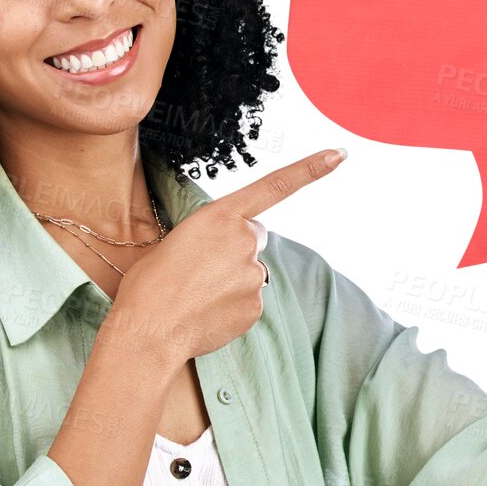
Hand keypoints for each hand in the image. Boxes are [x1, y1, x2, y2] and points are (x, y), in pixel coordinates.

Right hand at [112, 148, 345, 359]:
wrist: (147, 331)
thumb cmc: (149, 284)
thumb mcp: (177, 242)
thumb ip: (213, 237)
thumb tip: (230, 256)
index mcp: (219, 215)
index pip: (274, 186)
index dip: (310, 169)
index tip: (339, 155)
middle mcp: (244, 240)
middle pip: (254, 237)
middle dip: (236, 249)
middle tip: (201, 269)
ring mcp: (254, 274)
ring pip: (250, 272)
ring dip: (231, 280)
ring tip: (196, 295)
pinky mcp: (256, 306)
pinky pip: (249, 301)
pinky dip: (231, 306)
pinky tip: (206, 313)